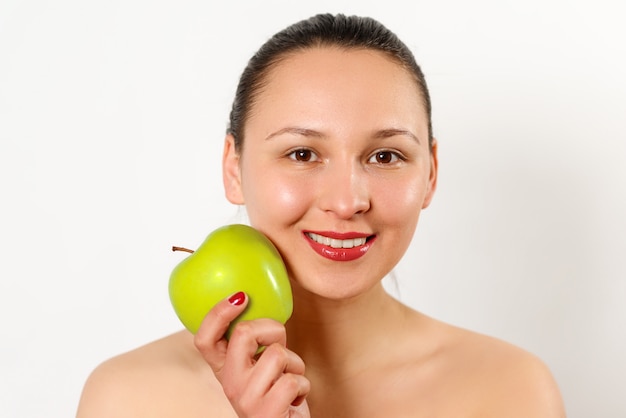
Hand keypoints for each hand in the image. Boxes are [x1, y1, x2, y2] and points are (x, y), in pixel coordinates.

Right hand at [194, 292, 310, 417]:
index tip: (239, 296)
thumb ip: (256, 343)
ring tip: (289, 379)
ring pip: (277, 354)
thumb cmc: (279, 395)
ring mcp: (246, 399)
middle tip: (279, 342)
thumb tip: (259, 304)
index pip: (203, 339)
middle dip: (272, 329)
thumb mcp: (260, 366)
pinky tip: (295, 399)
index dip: (217, 313)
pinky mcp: (266, 412)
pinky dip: (303, 385)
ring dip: (294, 363)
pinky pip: (293, 379)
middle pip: (244, 333)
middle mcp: (229, 384)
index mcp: (224, 370)